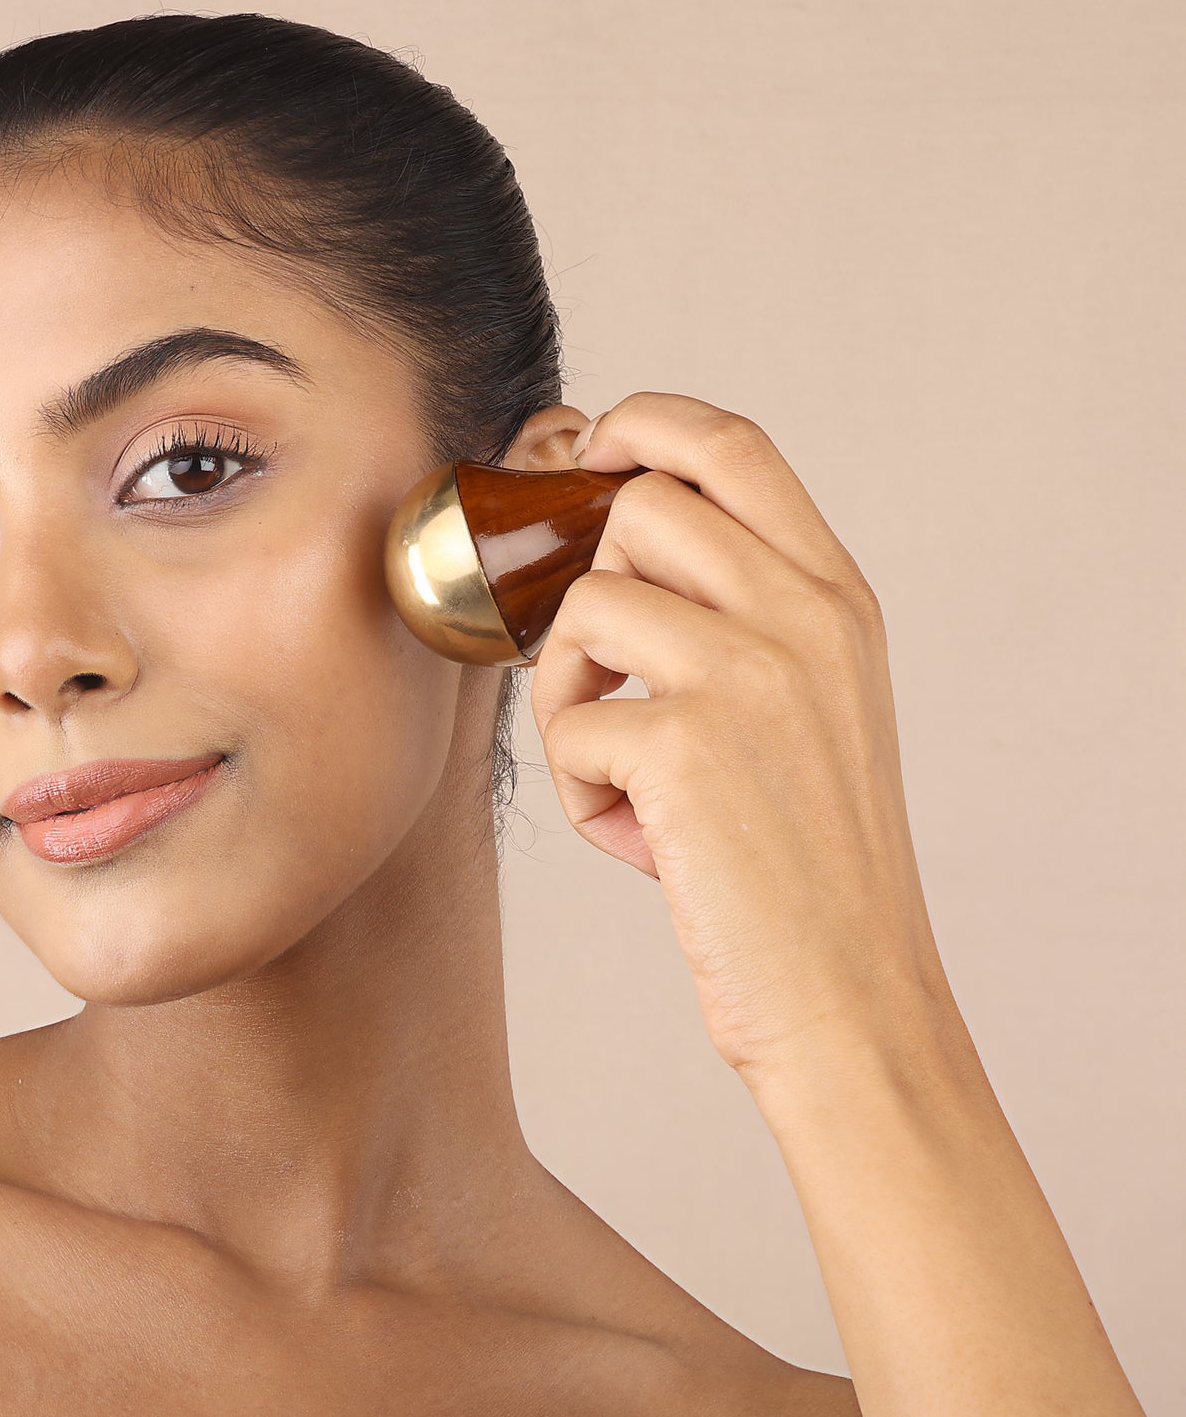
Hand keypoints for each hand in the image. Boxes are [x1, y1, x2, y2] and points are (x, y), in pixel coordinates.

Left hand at [530, 392, 950, 1087]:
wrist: (849, 993)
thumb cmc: (803, 862)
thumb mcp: (807, 709)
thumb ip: (737, 619)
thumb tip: (601, 555)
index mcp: (836, 598)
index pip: (732, 443)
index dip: (643, 424)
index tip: (589, 448)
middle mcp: (803, 615)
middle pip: (634, 506)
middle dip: (583, 586)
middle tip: (593, 678)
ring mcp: (749, 674)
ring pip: (584, 604)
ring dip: (569, 695)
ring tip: (621, 773)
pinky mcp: (686, 747)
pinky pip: (568, 727)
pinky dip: (582, 793)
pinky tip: (639, 842)